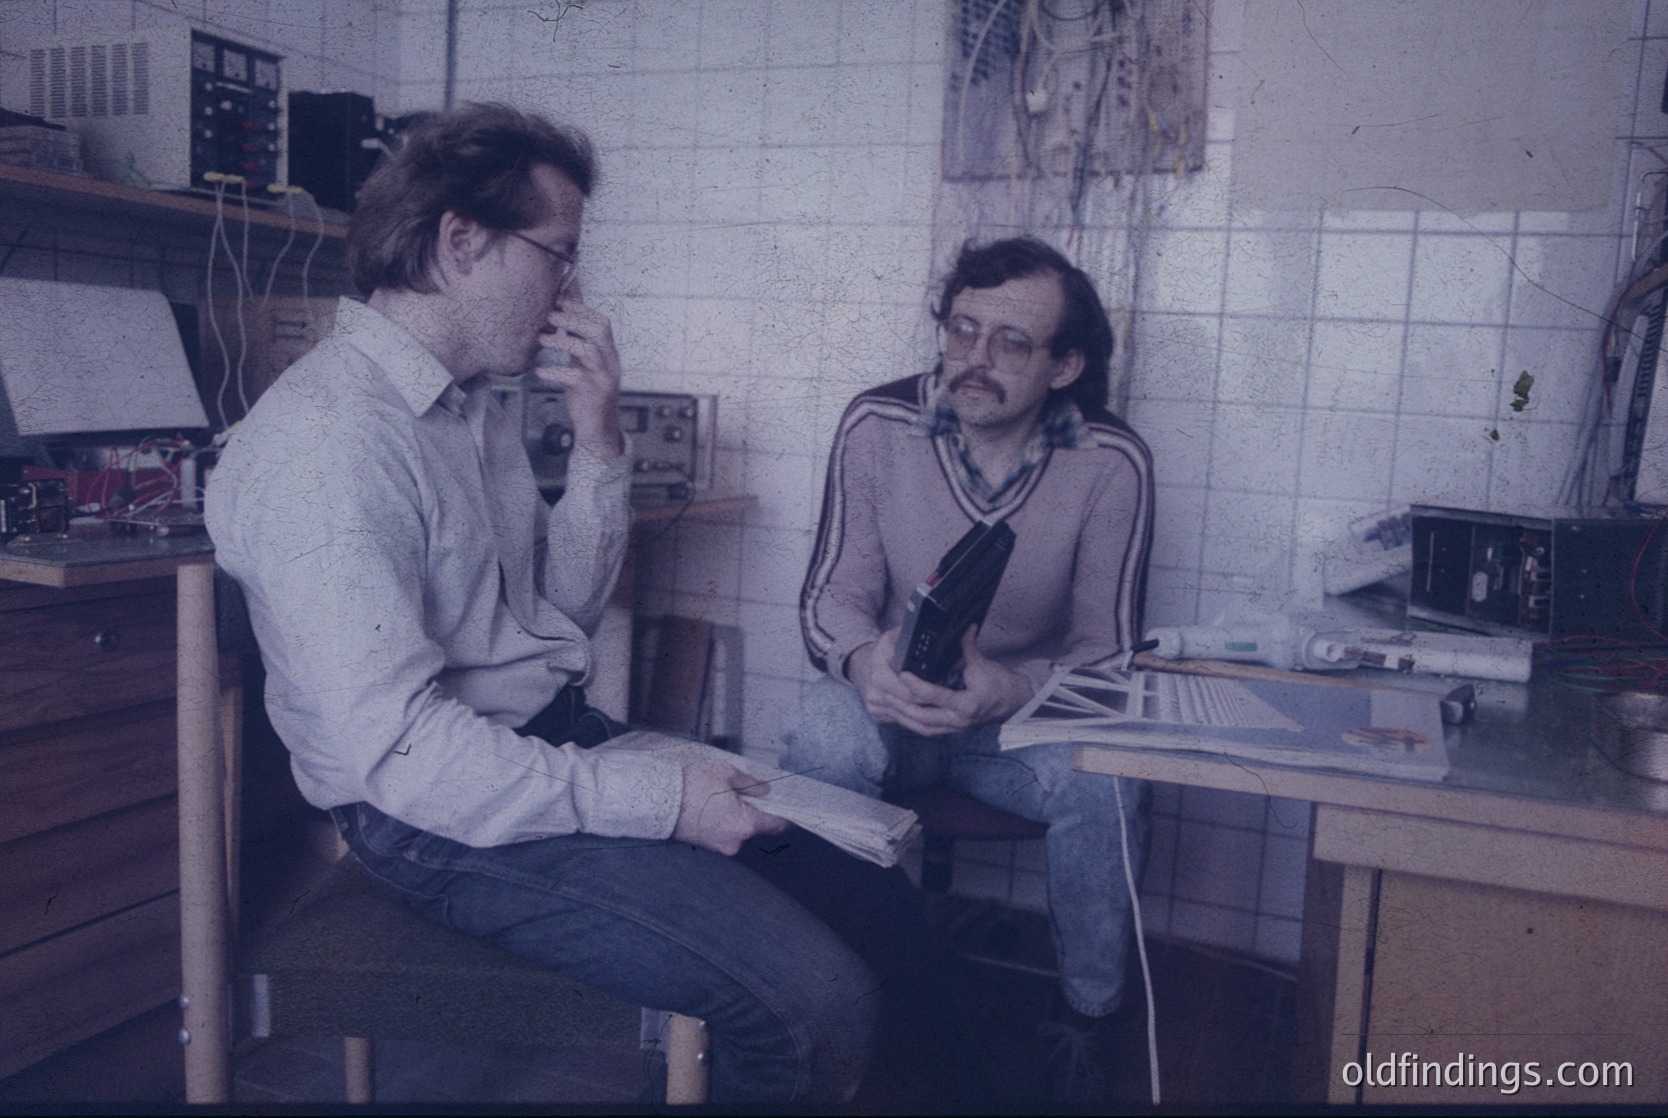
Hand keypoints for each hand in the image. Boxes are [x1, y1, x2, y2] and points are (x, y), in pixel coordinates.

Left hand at [532, 281, 623, 458]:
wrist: (599, 429)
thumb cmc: (587, 392)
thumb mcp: (583, 363)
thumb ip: (577, 339)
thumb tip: (565, 311)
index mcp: (608, 353)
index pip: (601, 322)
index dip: (581, 309)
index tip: (559, 300)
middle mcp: (610, 363)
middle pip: (599, 331)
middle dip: (573, 319)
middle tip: (549, 317)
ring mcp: (603, 378)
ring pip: (588, 351)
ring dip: (563, 341)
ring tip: (542, 339)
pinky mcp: (593, 394)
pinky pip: (574, 378)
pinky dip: (554, 371)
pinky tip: (539, 371)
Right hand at [671, 760, 789, 855]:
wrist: (659, 802)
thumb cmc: (692, 787)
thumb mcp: (726, 775)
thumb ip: (750, 784)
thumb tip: (764, 790)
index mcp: (745, 825)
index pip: (777, 825)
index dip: (786, 816)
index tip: (791, 808)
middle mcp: (735, 841)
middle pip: (756, 827)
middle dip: (756, 811)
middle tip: (750, 792)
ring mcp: (720, 847)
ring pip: (739, 830)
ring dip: (738, 816)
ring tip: (725, 796)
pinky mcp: (707, 846)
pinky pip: (724, 833)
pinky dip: (724, 822)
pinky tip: (714, 805)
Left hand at [849, 627, 1034, 736]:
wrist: (1014, 703)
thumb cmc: (1000, 684)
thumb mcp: (984, 665)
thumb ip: (969, 648)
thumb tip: (964, 627)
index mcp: (968, 704)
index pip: (936, 696)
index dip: (917, 685)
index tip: (902, 673)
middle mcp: (959, 721)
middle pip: (923, 717)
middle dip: (901, 705)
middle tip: (884, 691)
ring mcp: (955, 729)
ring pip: (922, 727)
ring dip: (902, 715)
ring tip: (887, 701)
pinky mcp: (951, 730)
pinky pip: (926, 729)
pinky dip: (911, 721)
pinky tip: (899, 711)